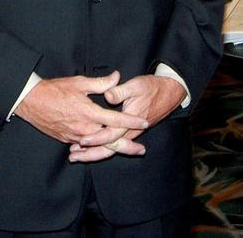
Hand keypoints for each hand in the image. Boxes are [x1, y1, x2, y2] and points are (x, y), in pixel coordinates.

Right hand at [14, 71, 148, 158]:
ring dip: (112, 148)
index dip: (131, 121)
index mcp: (89, 113)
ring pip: (98, 146)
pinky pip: (84, 147)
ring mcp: (75, 137)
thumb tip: (116, 77)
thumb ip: (100, 83)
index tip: (144, 122)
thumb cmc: (54, 90)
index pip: (116, 119)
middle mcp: (84, 129)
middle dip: (127, 146)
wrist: (31, 101)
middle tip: (141, 150)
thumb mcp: (79, 82)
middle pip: (110, 141)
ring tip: (126, 150)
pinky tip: (102, 149)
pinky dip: (94, 148)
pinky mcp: (66, 140)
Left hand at [65, 74, 185, 162]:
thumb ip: (120, 91)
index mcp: (129, 121)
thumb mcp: (136, 86)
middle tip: (73, 156)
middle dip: (90, 154)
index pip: (110, 134)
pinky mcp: (129, 133)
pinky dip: (100, 149)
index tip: (82, 140)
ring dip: (93, 154)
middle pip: (108, 148)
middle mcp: (129, 131)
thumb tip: (108, 96)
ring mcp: (129, 134)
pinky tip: (88, 148)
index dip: (95, 137)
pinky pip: (113, 145)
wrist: (169, 93)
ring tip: (76, 156)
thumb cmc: (151, 88)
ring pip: (110, 149)